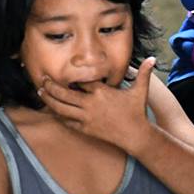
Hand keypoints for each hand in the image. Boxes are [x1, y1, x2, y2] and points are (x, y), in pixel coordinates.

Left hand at [37, 58, 155, 150]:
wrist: (135, 135)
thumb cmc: (137, 112)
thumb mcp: (141, 90)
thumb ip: (144, 73)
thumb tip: (153, 58)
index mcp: (102, 92)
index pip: (81, 80)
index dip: (71, 76)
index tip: (62, 71)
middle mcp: (91, 104)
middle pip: (64, 93)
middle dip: (51, 86)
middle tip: (42, 79)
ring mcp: (86, 118)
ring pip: (62, 108)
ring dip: (49, 100)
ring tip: (41, 92)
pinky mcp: (85, 129)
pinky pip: (67, 121)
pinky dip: (57, 115)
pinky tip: (51, 110)